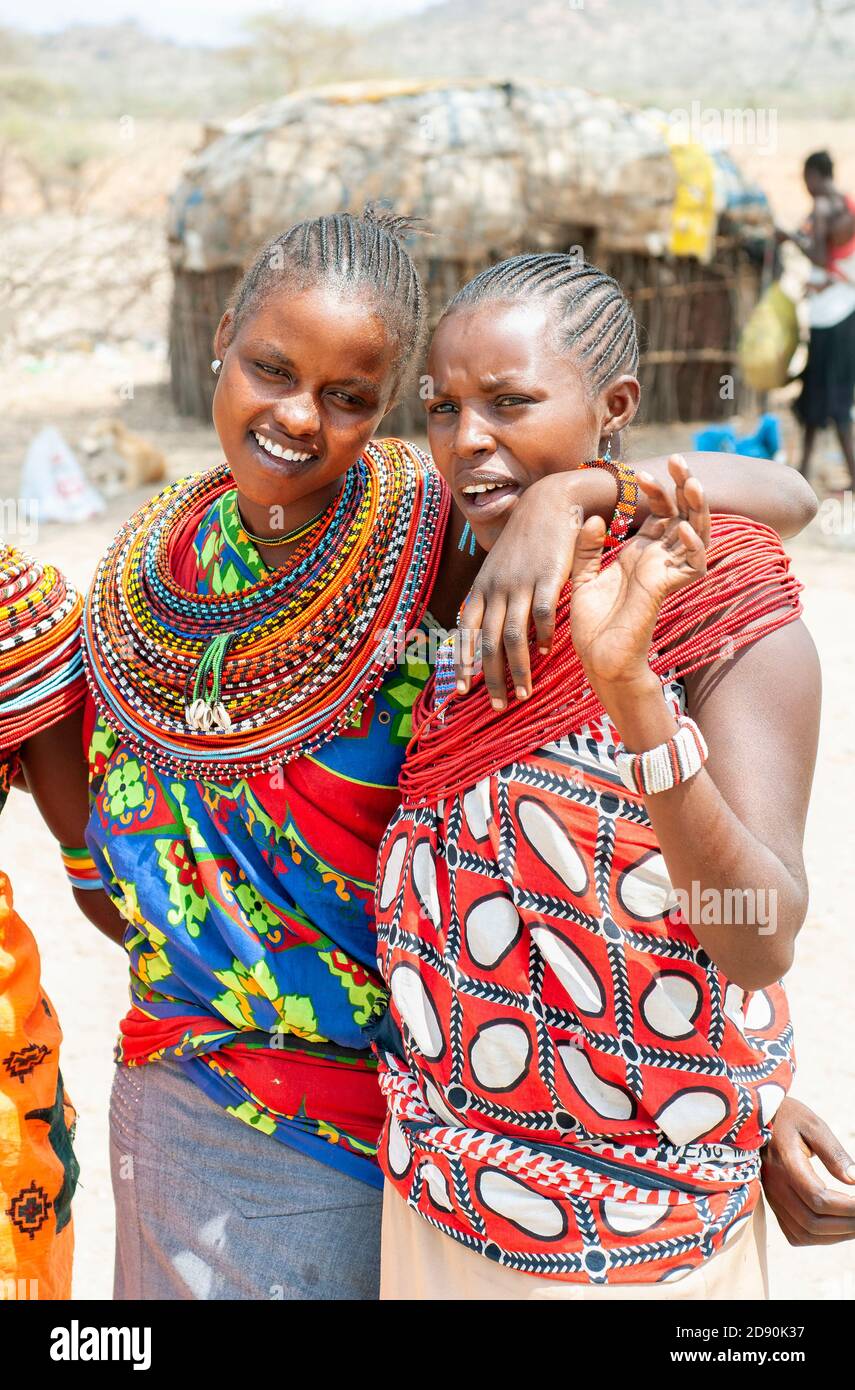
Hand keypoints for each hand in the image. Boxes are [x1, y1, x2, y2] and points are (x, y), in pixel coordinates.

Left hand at [454, 469, 615, 709]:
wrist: (548, 503)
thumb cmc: (525, 541)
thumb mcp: (499, 568)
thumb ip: (494, 598)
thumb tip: (489, 631)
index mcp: (481, 588)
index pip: (465, 633)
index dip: (462, 663)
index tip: (461, 692)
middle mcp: (495, 588)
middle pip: (488, 643)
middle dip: (490, 679)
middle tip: (497, 707)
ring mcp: (520, 583)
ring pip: (513, 636)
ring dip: (517, 669)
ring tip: (523, 693)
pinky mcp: (547, 577)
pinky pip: (542, 616)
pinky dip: (543, 638)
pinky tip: (547, 654)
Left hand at [570, 455, 709, 698]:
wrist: (598, 658)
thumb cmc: (592, 623)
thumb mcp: (581, 577)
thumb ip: (586, 548)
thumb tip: (593, 518)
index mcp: (639, 553)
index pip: (659, 513)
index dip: (655, 491)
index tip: (641, 471)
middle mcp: (658, 559)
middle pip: (683, 514)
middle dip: (683, 486)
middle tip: (679, 459)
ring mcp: (666, 573)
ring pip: (696, 534)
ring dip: (697, 509)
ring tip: (693, 484)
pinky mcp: (668, 590)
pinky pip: (692, 564)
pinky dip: (692, 545)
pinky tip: (684, 528)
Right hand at [761, 1098, 854, 1244]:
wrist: (755, 1119)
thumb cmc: (789, 1118)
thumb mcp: (813, 1125)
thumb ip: (834, 1153)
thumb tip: (854, 1180)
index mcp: (786, 1163)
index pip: (818, 1199)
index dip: (847, 1207)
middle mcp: (775, 1186)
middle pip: (812, 1222)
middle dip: (846, 1225)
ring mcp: (772, 1198)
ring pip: (804, 1233)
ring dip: (834, 1236)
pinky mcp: (773, 1204)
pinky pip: (795, 1234)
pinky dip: (818, 1238)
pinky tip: (836, 1227)